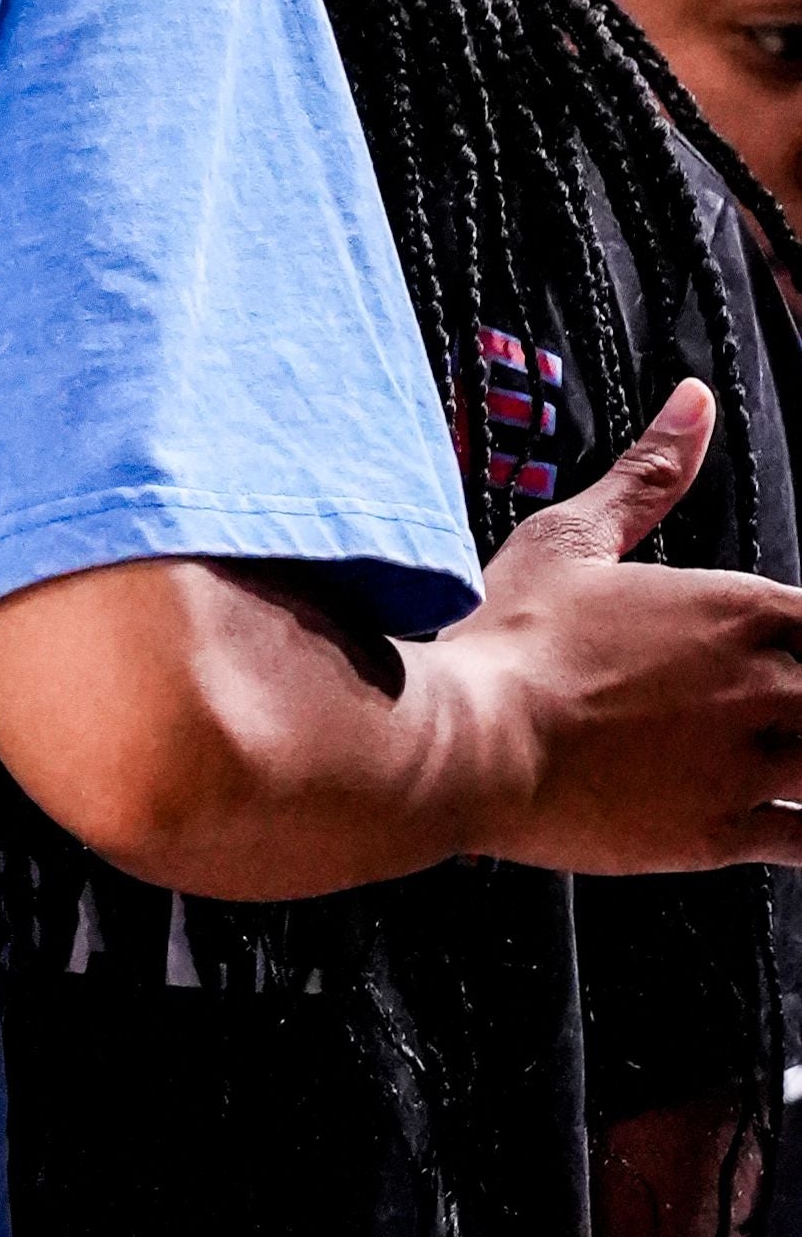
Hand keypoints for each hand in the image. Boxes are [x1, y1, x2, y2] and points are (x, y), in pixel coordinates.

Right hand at [442, 380, 801, 873]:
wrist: (468, 740)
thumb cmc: (510, 638)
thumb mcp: (574, 537)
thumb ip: (649, 473)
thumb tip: (694, 402)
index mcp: (737, 608)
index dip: (800, 636)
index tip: (781, 651)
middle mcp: (761, 684)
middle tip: (777, 702)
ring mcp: (746, 765)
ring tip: (788, 755)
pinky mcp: (721, 834)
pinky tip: (791, 823)